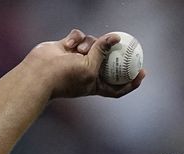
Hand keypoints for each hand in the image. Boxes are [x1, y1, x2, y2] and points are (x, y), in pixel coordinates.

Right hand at [27, 29, 144, 99]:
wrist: (40, 72)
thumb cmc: (66, 77)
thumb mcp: (90, 67)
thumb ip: (103, 52)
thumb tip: (115, 37)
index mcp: (95, 84)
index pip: (118, 86)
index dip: (131, 81)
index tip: (142, 72)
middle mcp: (88, 71)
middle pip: (107, 60)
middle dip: (114, 53)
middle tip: (126, 44)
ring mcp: (78, 58)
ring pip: (93, 44)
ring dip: (89, 44)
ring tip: (79, 50)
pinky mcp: (67, 47)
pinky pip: (78, 36)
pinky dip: (75, 38)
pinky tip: (69, 44)